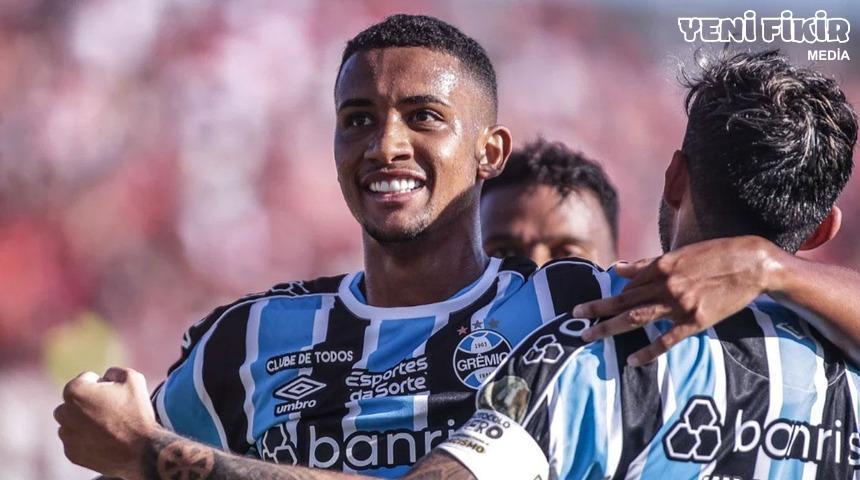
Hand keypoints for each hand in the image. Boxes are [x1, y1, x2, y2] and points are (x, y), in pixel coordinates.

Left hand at [54, 367, 159, 479]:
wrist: (140, 449)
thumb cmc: (137, 412)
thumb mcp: (134, 379)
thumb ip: (115, 371)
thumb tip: (106, 376)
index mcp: (75, 391)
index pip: (85, 380)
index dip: (103, 384)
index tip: (115, 395)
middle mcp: (64, 412)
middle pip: (73, 401)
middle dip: (87, 402)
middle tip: (110, 409)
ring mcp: (66, 435)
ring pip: (70, 421)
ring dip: (83, 420)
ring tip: (107, 425)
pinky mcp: (71, 452)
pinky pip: (74, 440)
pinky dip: (85, 438)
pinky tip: (104, 439)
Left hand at [573, 236, 783, 365]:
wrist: (754, 264)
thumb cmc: (716, 255)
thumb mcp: (679, 253)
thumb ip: (646, 264)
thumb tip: (616, 268)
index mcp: (661, 265)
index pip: (627, 283)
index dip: (614, 294)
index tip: (602, 303)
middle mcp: (666, 284)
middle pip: (623, 300)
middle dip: (597, 309)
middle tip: (574, 316)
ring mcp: (680, 304)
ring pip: (636, 318)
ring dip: (609, 327)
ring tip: (588, 336)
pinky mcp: (696, 321)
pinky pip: (666, 340)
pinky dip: (648, 352)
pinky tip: (631, 360)